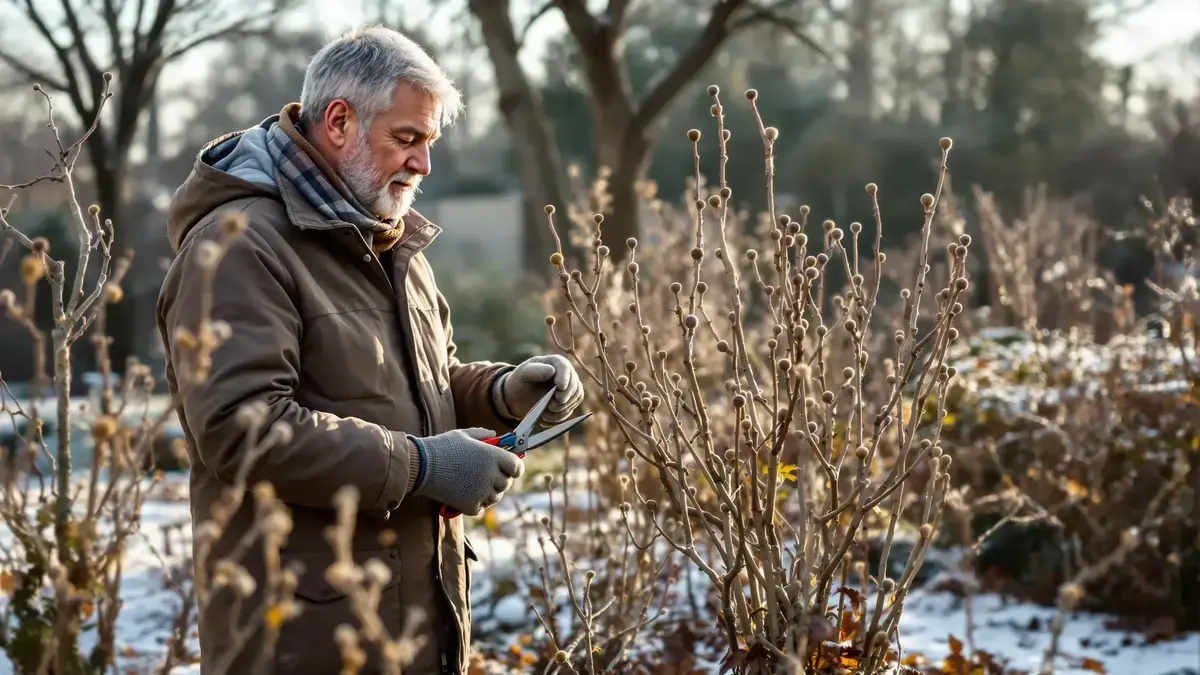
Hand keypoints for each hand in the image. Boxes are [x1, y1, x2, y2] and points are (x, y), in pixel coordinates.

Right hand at [408, 428, 524, 515]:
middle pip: (506, 483)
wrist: (421, 466)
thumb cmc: (442, 448)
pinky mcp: (470, 505)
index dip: (514, 467)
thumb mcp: (463, 435)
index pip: (517, 467)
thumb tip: (495, 435)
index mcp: (493, 456)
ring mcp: (482, 492)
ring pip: (495, 497)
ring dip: (488, 492)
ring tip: (473, 484)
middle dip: (499, 479)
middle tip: (485, 475)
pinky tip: (464, 493)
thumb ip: (482, 435)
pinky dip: (475, 503)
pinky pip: (481, 507)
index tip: (510, 468)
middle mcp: (491, 475)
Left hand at [496, 354, 583, 423]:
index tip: (560, 387)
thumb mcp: (522, 374)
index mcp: (555, 362)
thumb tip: (552, 371)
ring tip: (545, 413)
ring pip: (575, 399)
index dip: (565, 377)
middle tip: (551, 406)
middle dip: (564, 398)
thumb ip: (535, 371)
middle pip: (574, 386)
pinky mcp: (569, 402)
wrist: (519, 396)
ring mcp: (569, 388)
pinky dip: (558, 417)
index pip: (565, 367)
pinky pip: (570, 410)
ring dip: (561, 409)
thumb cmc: (520, 381)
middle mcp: (566, 374)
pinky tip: (545, 418)